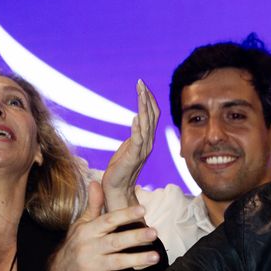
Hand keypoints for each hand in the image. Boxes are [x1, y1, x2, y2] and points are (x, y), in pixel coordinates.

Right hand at [50, 183, 160, 270]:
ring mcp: (92, 266)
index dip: (125, 215)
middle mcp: (89, 248)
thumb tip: (96, 182)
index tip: (143, 209)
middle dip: (135, 237)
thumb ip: (93, 206)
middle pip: (115, 241)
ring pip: (117, 262)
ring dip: (137, 259)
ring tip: (155, 257)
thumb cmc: (77, 246)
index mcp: (87, 231)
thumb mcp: (81, 226)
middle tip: (154, 233)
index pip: (108, 221)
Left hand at [101, 80, 159, 211]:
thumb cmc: (121, 167)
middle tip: (141, 82)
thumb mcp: (130, 145)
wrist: (118, 188)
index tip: (142, 85)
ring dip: (143, 107)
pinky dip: (137, 128)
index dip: (148, 100)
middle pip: (151, 115)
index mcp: (147, 138)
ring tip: (140, 92)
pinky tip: (135, 117)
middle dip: (146, 98)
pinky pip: (137, 140)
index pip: (152, 115)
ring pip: (146, 124)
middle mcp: (148, 142)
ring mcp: (142, 150)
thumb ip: (136, 133)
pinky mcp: (133, 157)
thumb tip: (136, 117)